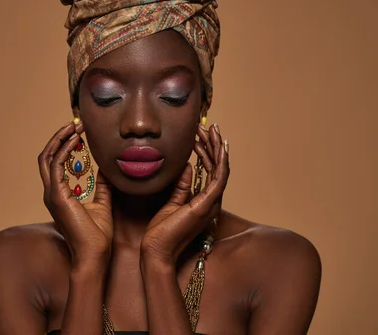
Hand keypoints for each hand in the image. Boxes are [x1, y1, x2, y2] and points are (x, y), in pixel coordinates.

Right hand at [38, 121, 112, 266]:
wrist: (95, 256)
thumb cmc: (98, 236)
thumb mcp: (103, 203)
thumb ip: (102, 186)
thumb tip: (106, 169)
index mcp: (60, 194)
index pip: (56, 162)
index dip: (65, 144)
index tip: (79, 131)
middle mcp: (52, 192)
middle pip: (48, 156)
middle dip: (60, 137)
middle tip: (76, 123)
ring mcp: (52, 194)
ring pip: (48, 157)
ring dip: (61, 139)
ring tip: (76, 126)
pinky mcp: (57, 196)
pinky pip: (56, 165)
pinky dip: (64, 149)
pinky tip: (76, 140)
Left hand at [140, 124, 229, 264]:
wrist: (156, 250)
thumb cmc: (161, 231)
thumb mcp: (171, 201)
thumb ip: (181, 184)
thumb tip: (187, 164)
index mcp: (204, 201)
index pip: (210, 171)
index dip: (207, 151)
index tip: (200, 134)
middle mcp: (212, 201)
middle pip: (218, 167)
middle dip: (213, 145)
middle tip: (208, 126)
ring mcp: (211, 203)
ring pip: (220, 169)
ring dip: (216, 148)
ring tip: (211, 130)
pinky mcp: (206, 204)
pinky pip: (218, 177)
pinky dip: (220, 160)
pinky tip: (219, 146)